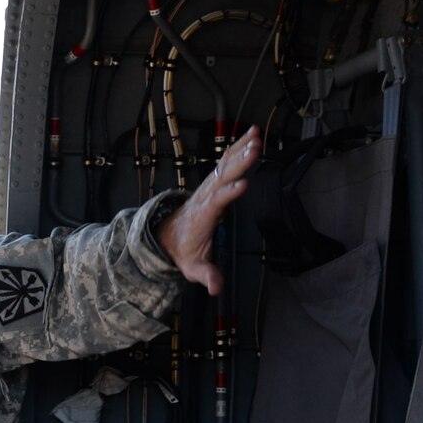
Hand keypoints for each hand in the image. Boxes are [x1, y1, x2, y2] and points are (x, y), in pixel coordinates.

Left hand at [156, 126, 260, 295]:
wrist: (167, 237)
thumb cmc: (183, 251)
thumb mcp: (192, 268)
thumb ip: (205, 276)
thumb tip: (216, 288)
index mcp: (202, 217)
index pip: (215, 203)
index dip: (227, 194)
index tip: (242, 185)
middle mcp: (204, 197)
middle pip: (222, 178)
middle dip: (238, 164)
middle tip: (254, 149)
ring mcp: (208, 187)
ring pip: (224, 165)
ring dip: (240, 150)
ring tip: (256, 136)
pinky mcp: (212, 182)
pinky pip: (225, 161)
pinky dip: (237, 147)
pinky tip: (251, 135)